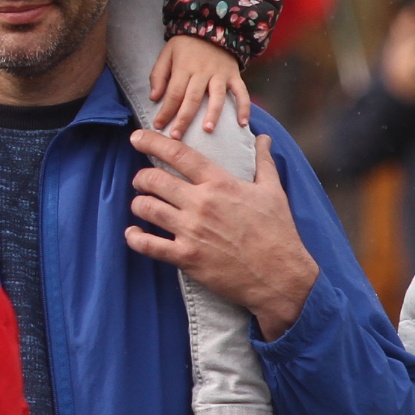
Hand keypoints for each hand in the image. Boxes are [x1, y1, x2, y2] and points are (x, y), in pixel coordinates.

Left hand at [124, 130, 318, 338]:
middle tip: (142, 181)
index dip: (152, 142)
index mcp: (220, 184)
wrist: (281, 277)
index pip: (178, 154)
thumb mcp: (273, 192)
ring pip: (146, 208)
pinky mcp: (186, 257)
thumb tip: (263, 138)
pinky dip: (134, 237)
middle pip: (153, 180)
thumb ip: (263, 162)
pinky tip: (133, 233)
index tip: (137, 137)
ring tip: (142, 205)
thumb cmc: (278, 233)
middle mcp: (201, 204)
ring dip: (138, 204)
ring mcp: (191, 231)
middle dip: (141, 178)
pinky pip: (147, 244)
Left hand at [145, 34, 248, 136]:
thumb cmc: (186, 45)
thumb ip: (159, 75)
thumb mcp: (167, 53)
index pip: (173, 93)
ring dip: (213, 114)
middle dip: (184, 118)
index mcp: (184, 67)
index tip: (158, 126)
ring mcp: (221, 74)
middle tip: (177, 137)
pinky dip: (244, 107)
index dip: (165, 110)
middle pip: (193, 98)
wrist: (213, 27)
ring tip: (207, 130)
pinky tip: (242, 123)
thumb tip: (154, 97)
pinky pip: (241, 92)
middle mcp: (203, 72)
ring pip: (217, 96)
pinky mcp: (235, 76)